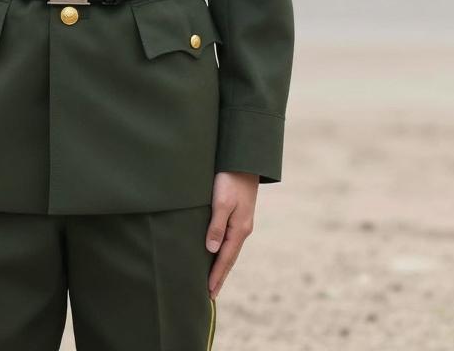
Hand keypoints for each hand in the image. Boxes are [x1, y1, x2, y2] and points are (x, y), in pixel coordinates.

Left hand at [206, 170, 257, 297]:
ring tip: (213, 278)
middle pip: (229, 258)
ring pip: (230, 249)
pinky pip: (229, 239)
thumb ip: (216, 225)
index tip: (209, 293)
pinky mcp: (238, 214)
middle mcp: (242, 228)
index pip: (225, 259)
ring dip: (221, 264)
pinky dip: (223, 251)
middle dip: (220, 275)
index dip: (216, 276)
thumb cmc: (230, 178)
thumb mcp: (221, 201)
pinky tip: (217, 252)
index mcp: (239, 229)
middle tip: (210, 295)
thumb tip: (211, 250)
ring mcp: (241, 222)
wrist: (244, 159)